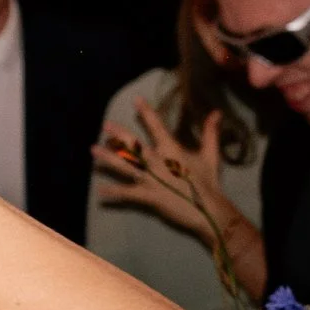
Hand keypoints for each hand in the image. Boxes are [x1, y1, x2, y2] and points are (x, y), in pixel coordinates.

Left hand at [94, 97, 222, 229]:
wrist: (208, 210)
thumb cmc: (208, 182)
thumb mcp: (210, 155)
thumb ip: (210, 133)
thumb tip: (216, 112)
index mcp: (171, 150)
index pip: (156, 126)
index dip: (146, 112)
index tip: (136, 100)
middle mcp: (157, 162)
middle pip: (133, 145)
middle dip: (118, 134)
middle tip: (105, 125)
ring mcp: (150, 179)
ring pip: (124, 166)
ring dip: (107, 158)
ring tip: (93, 150)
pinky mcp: (148, 196)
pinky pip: (127, 194)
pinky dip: (113, 192)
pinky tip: (99, 191)